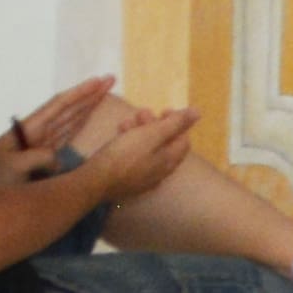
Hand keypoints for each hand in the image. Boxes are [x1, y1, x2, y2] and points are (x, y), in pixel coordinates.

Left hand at [0, 81, 123, 186]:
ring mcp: (36, 149)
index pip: (58, 106)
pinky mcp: (38, 164)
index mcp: (27, 132)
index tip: (100, 80)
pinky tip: (84, 124)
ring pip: (67, 123)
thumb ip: (40, 158)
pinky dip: (77, 129)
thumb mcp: (12, 168)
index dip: (80, 93)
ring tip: (104, 95)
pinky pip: (64, 141)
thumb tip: (58, 160)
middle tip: (110, 80)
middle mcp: (34, 136)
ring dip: (85, 109)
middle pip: (66, 110)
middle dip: (87, 95)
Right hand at [78, 104, 199, 205]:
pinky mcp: (125, 182)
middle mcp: (160, 173)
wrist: (93, 182)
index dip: (177, 122)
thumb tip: (198, 113)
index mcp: (169, 161)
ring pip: (146, 150)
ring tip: (126, 121)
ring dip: (139, 132)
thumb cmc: (124, 155)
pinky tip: (119, 136)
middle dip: (154, 125)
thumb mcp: (151, 134)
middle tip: (141, 112)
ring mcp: (142, 180)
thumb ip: (175, 124)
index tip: (163, 110)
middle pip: (164, 145)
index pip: (183, 140)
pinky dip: (129, 144)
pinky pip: (133, 160)